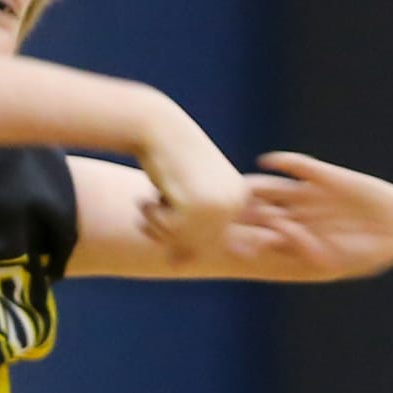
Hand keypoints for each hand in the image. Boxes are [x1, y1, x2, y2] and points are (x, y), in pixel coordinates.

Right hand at [136, 101, 248, 263]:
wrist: (157, 127)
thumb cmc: (169, 160)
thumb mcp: (185, 197)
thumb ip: (188, 231)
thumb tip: (181, 265)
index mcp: (240, 199)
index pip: (207, 243)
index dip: (180, 227)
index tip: (177, 196)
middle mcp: (235, 204)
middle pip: (195, 246)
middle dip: (168, 228)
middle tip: (161, 201)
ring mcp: (217, 206)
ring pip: (180, 241)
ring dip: (158, 224)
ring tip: (158, 196)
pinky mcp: (195, 205)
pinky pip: (167, 232)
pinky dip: (152, 217)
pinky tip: (155, 193)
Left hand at [227, 153, 392, 279]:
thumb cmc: (367, 253)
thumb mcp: (334, 259)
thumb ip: (304, 249)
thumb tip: (277, 234)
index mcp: (296, 239)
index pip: (260, 238)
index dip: (244, 238)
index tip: (231, 238)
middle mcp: (297, 216)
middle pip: (259, 211)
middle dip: (244, 212)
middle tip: (228, 210)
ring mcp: (308, 195)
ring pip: (272, 188)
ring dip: (256, 186)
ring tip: (245, 186)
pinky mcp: (324, 176)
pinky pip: (296, 165)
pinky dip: (281, 161)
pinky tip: (268, 161)